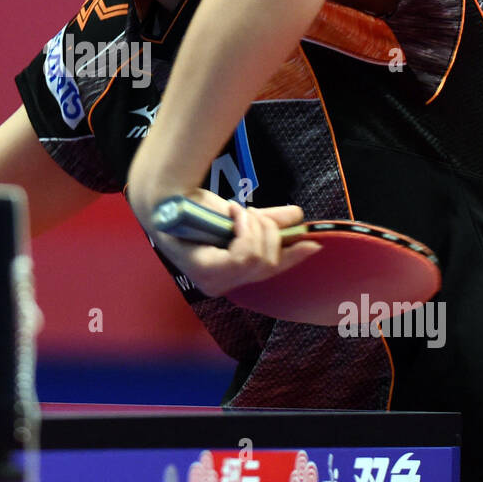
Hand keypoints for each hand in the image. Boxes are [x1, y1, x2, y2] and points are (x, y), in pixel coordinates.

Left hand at [133, 188, 321, 298]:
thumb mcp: (241, 216)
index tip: (313, 244)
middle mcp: (219, 286)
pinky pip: (245, 254)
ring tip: (236, 209)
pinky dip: (243, 227)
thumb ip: (268, 220)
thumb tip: (297, 217)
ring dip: (253, 225)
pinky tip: (231, 213)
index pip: (268, 270)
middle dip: (268, 231)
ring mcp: (211, 282)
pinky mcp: (206, 272)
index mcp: (227, 275)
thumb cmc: (196, 207)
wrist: (169, 195)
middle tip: (251, 211)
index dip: (292, 257)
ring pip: (259, 257)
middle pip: (269, 263)